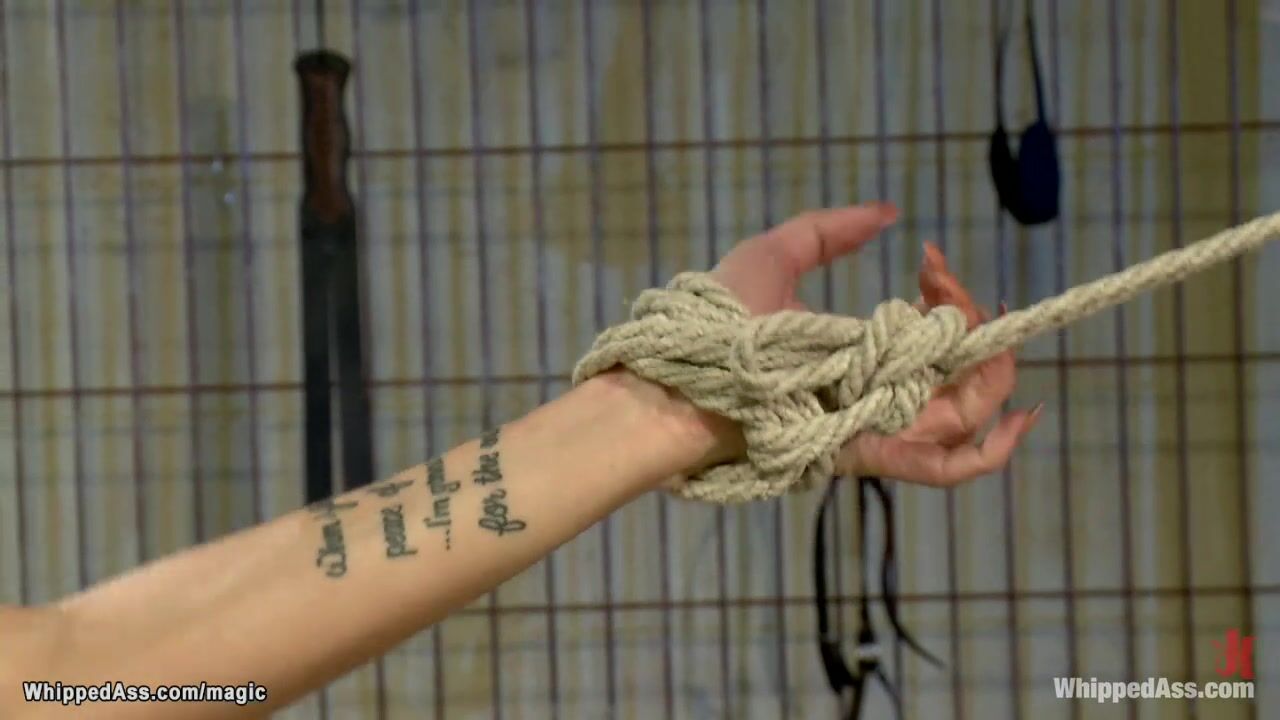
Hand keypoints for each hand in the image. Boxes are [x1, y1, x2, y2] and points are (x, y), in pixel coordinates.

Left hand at [709, 203, 1041, 486]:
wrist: (678, 367)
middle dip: (978, 329)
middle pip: (963, 379)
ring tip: (975, 319)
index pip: (935, 340)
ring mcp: (873, 427)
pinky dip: (993, 448)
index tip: (929, 260)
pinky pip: (944, 468)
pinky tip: (1022, 414)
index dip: (951, 300)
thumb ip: (830, 230)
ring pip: (965, 416)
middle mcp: (875, 397)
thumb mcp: (774, 256)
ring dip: (990, 368)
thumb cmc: (715, 318)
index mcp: (861, 360)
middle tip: (945, 288)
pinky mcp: (862, 452)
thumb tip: (889, 214)